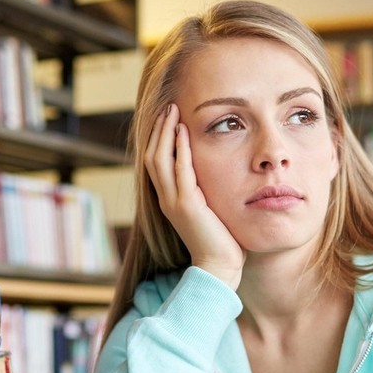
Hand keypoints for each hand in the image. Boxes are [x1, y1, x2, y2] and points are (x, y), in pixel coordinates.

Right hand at [144, 103, 244, 288]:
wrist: (219, 267)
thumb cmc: (221, 240)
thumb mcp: (209, 209)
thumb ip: (205, 191)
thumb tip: (214, 172)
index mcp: (168, 199)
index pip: (156, 162)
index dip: (159, 138)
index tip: (168, 118)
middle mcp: (165, 199)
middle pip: (152, 156)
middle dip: (159, 129)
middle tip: (168, 106)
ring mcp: (173, 202)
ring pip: (159, 159)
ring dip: (165, 132)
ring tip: (172, 111)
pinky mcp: (186, 205)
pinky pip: (179, 170)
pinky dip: (179, 148)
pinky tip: (183, 131)